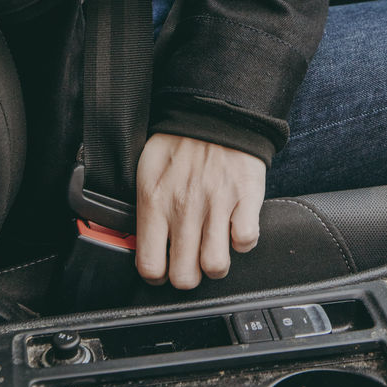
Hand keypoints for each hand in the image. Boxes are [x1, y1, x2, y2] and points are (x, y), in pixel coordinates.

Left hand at [135, 133, 265, 289]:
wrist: (214, 110)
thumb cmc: (179, 141)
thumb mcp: (147, 170)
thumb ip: (143, 207)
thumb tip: (140, 240)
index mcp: (155, 201)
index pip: (149, 265)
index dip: (157, 275)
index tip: (164, 267)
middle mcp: (184, 207)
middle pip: (185, 276)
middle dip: (188, 276)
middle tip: (190, 261)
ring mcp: (216, 204)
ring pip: (215, 267)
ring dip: (215, 263)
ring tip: (212, 248)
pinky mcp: (245, 197)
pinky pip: (245, 241)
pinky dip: (242, 241)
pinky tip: (234, 228)